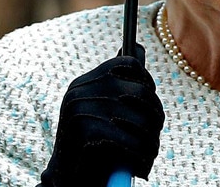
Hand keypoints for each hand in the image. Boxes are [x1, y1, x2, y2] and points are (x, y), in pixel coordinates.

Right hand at [39, 48, 164, 186]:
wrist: (65, 184)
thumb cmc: (89, 149)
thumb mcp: (101, 111)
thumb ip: (117, 85)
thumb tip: (138, 47)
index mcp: (84, 83)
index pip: (129, 64)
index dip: (147, 82)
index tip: (151, 104)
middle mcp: (80, 92)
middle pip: (139, 92)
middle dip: (155, 117)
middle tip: (155, 139)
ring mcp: (81, 111)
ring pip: (139, 119)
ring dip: (151, 142)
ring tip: (149, 155)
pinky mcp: (85, 133)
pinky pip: (129, 141)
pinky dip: (140, 157)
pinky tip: (139, 166)